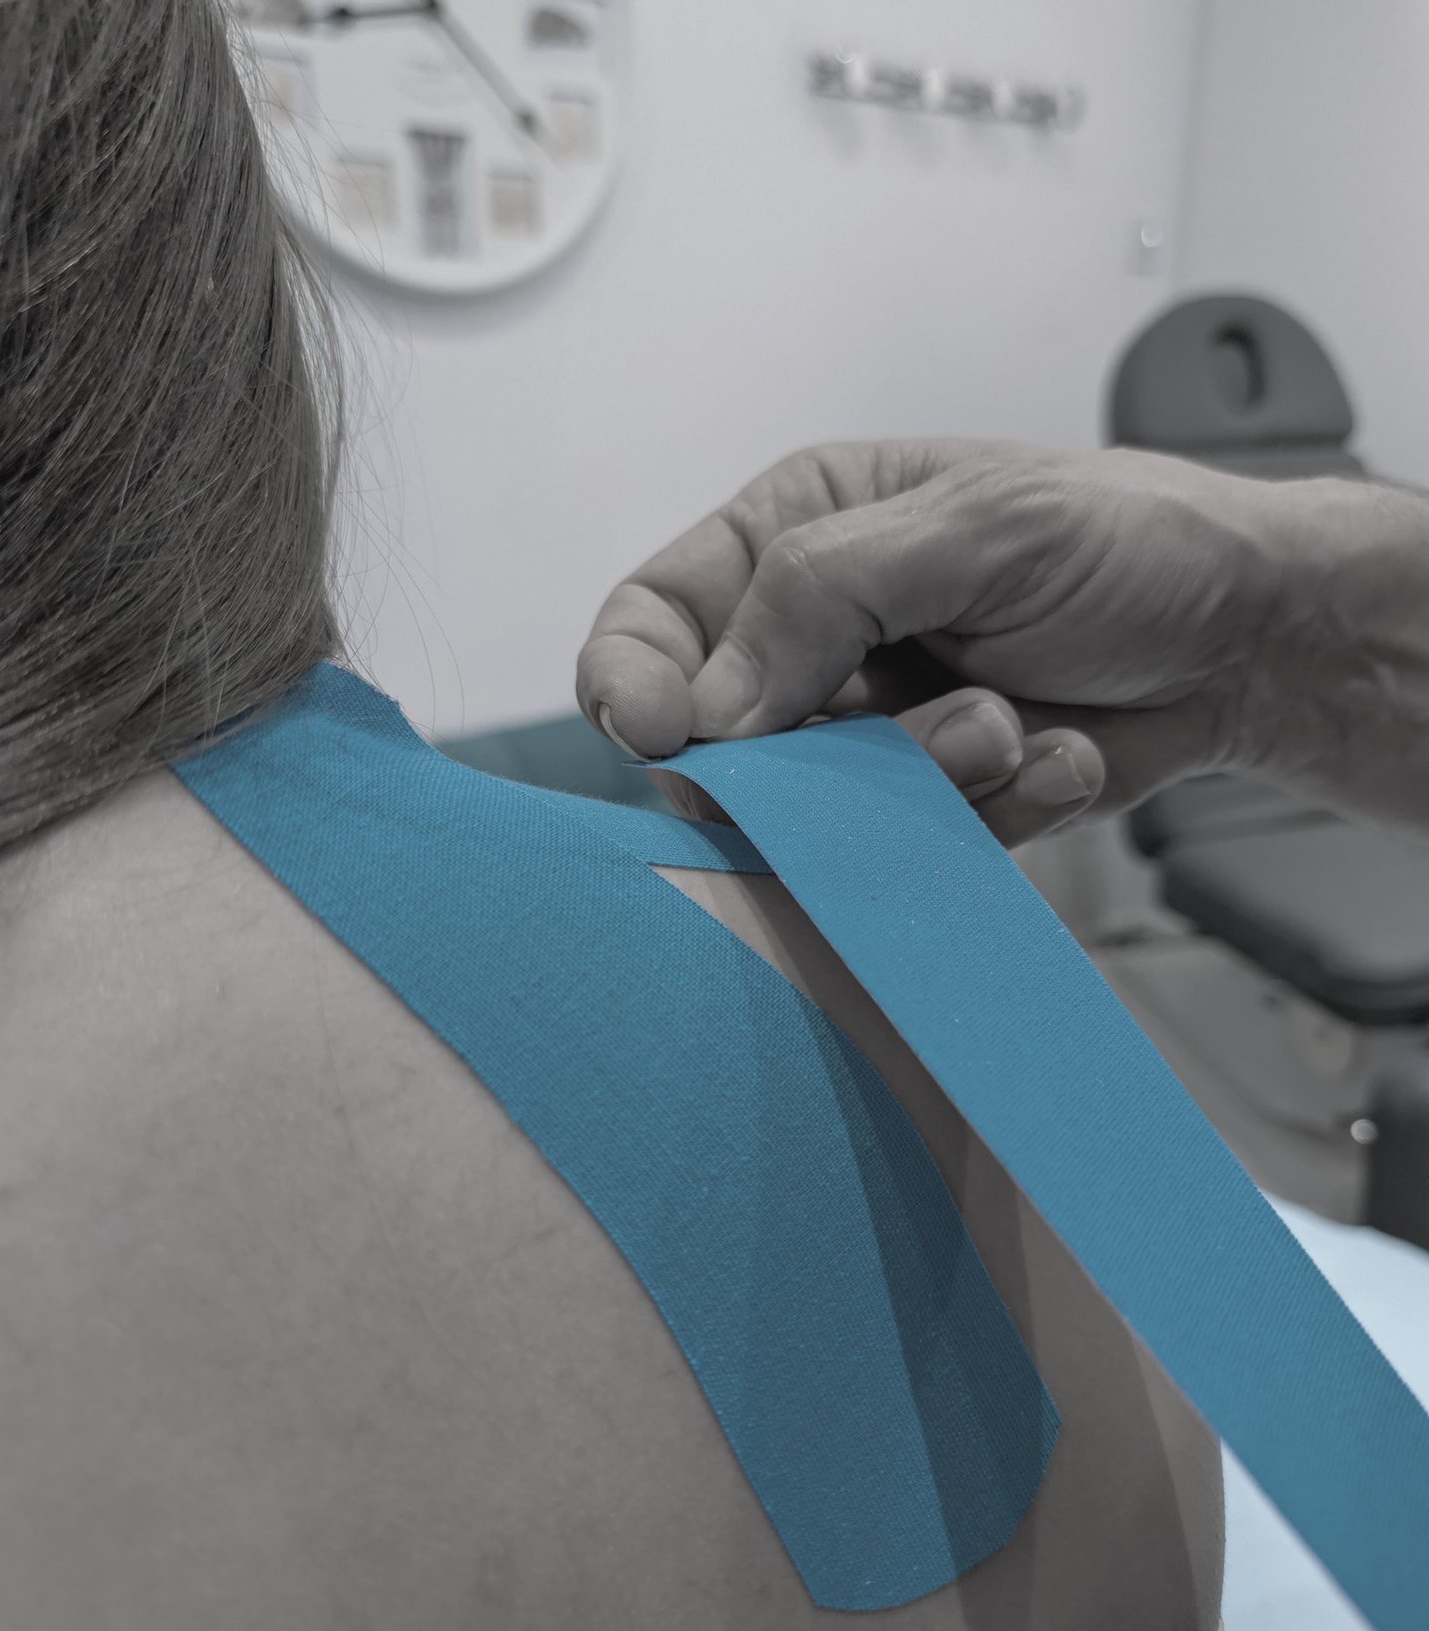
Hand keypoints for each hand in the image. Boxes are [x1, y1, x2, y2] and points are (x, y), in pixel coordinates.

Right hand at [577, 439, 1318, 844]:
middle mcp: (815, 642)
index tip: (661, 733)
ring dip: (923, 785)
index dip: (632, 681)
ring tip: (1015, 727)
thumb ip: (827, 593)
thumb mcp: (980, 527)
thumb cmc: (1129, 543)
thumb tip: (712, 703)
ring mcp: (869, 735)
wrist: (1250, 638)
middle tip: (936, 726)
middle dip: (817, 759)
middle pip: (722, 744)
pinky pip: (906, 851)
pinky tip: (1060, 755)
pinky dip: (989, 817)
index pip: (655, 620)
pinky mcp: (927, 806)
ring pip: (818, 814)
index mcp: (797, 537)